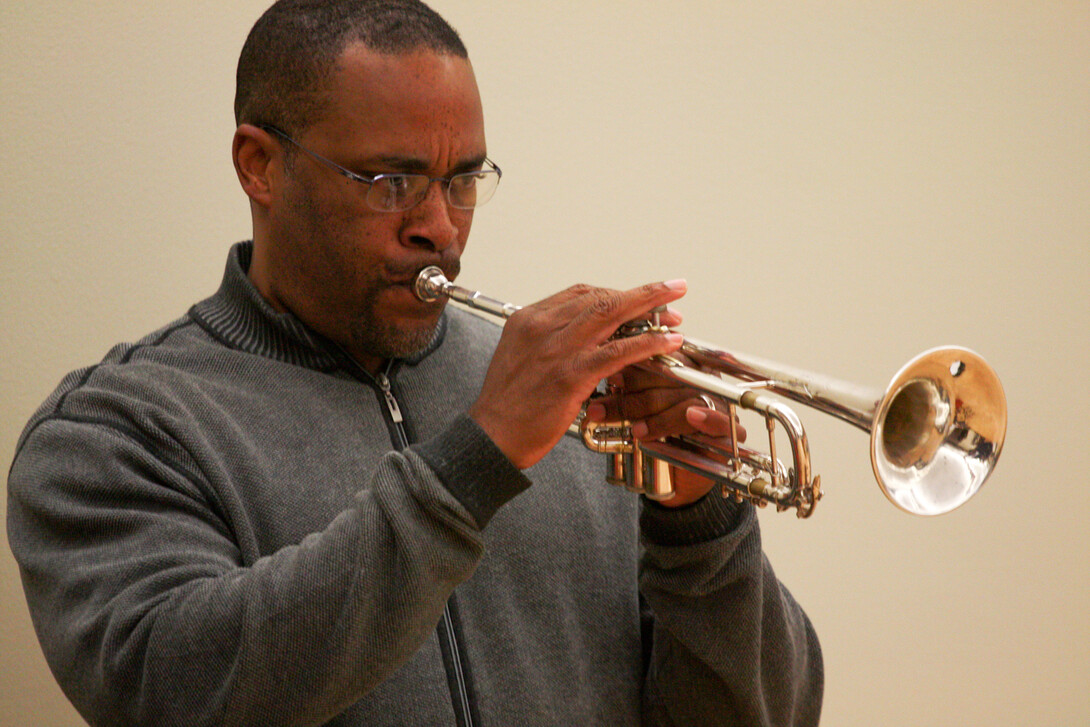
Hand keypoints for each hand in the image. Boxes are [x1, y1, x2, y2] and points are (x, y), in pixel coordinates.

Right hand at [469, 280, 688, 469]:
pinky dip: (647, 344)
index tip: (638, 299)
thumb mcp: (521, 358)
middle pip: (601, 297)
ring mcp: (557, 349)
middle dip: (641, 293)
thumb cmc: (506, 405)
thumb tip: (585, 340)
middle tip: (671, 290)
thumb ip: (550, 342)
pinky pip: (618, 352)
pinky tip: (667, 343)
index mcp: (529, 319)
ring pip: (612, 315)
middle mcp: (542, 326)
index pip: (580, 293)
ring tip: (676, 310)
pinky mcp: (571, 375)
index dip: (616, 293)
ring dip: (650, 308)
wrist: (490, 436)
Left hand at [584, 362, 746, 507]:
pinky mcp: (729, 429)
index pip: (662, 359)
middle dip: (634, 396)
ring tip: (635, 430)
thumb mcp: (643, 411)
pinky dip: (706, 417)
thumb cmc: (663, 438)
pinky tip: (692, 417)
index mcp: (686, 368)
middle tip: (604, 408)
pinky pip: (719, 419)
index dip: (636, 368)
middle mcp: (704, 380)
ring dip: (659, 415)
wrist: (683, 476)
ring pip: (687, 400)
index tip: (610, 379)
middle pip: (670, 379)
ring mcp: (718, 402)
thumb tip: (607, 375)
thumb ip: (633, 391)